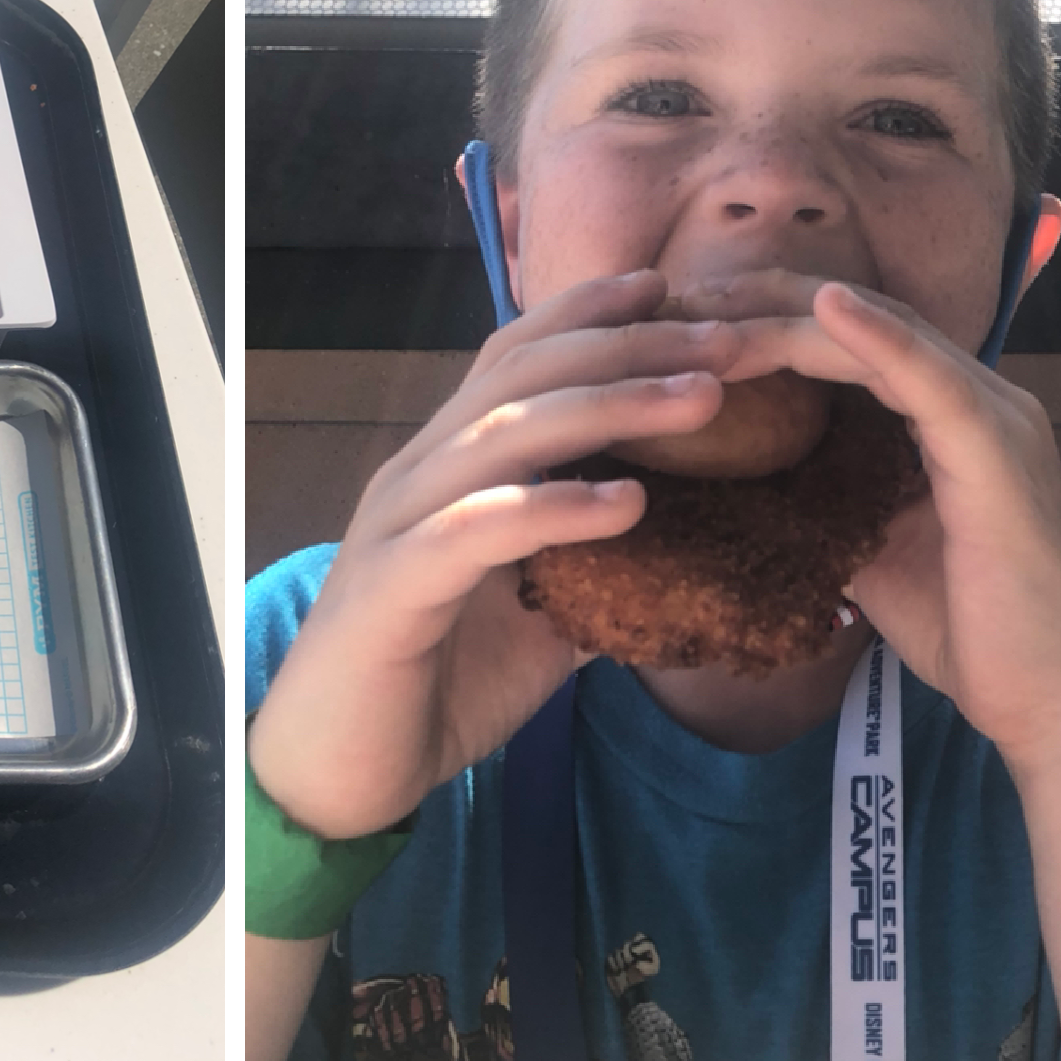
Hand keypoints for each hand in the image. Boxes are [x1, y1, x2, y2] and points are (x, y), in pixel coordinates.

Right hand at [248, 269, 745, 838]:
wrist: (337, 770)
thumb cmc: (436, 685)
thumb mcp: (540, 615)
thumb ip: (596, 569)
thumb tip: (693, 556)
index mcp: (448, 468)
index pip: (515, 359)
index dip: (589, 315)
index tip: (673, 290)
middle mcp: (419, 476)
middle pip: (522, 377)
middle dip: (627, 347)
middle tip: (723, 340)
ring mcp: (400, 527)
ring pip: (503, 435)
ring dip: (609, 408)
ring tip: (700, 399)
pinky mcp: (393, 591)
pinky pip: (476, 532)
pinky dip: (552, 508)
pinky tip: (625, 504)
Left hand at [690, 271, 1060, 772]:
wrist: (1049, 702)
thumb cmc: (964, 627)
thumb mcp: (866, 547)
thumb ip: (821, 499)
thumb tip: (737, 485)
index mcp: (942, 412)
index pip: (842, 340)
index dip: (762, 318)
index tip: (677, 319)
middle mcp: (975, 397)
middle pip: (855, 320)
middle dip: (761, 301)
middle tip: (673, 299)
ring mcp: (995, 418)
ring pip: (881, 338)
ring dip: (790, 317)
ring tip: (712, 301)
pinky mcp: (1002, 453)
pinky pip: (932, 380)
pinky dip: (877, 339)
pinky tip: (826, 307)